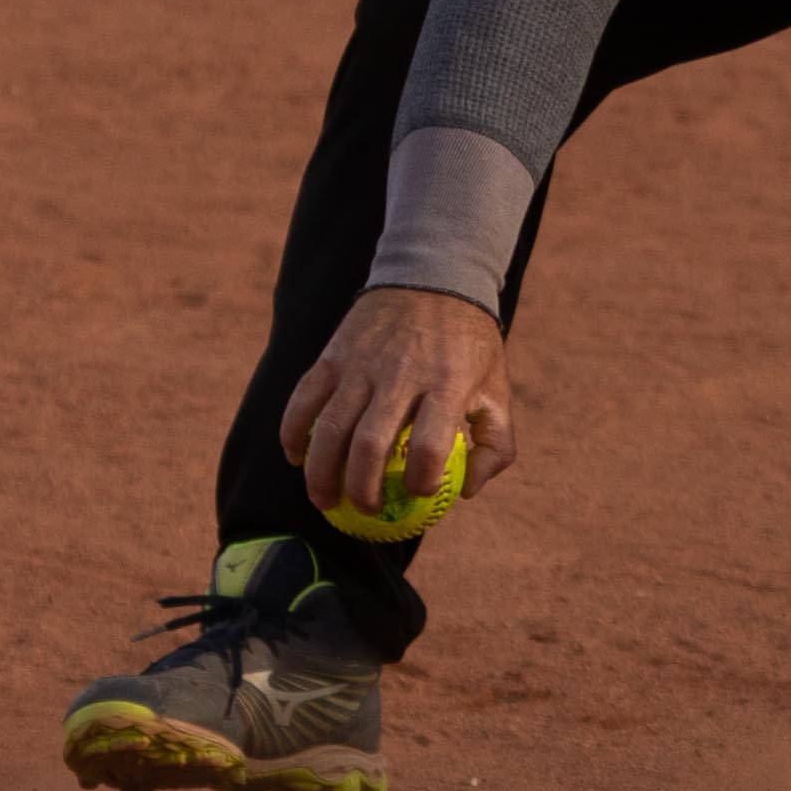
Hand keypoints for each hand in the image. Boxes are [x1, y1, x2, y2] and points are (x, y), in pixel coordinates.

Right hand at [280, 286, 516, 514]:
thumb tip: (467, 491)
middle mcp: (401, 374)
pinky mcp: (334, 354)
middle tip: (364, 511)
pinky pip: (304, 399)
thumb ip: (495, 444)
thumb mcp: (497, 388)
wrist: (433, 278)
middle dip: (362, 490)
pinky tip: (294, 456)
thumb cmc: (468, 346)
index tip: (421, 495)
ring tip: (324, 501)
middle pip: (370, 445)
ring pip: (330, 428)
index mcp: (447, 384)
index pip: (430, 446)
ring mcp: (361, 364)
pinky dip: (293, 432)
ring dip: (320, 473)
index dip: (423, 482)